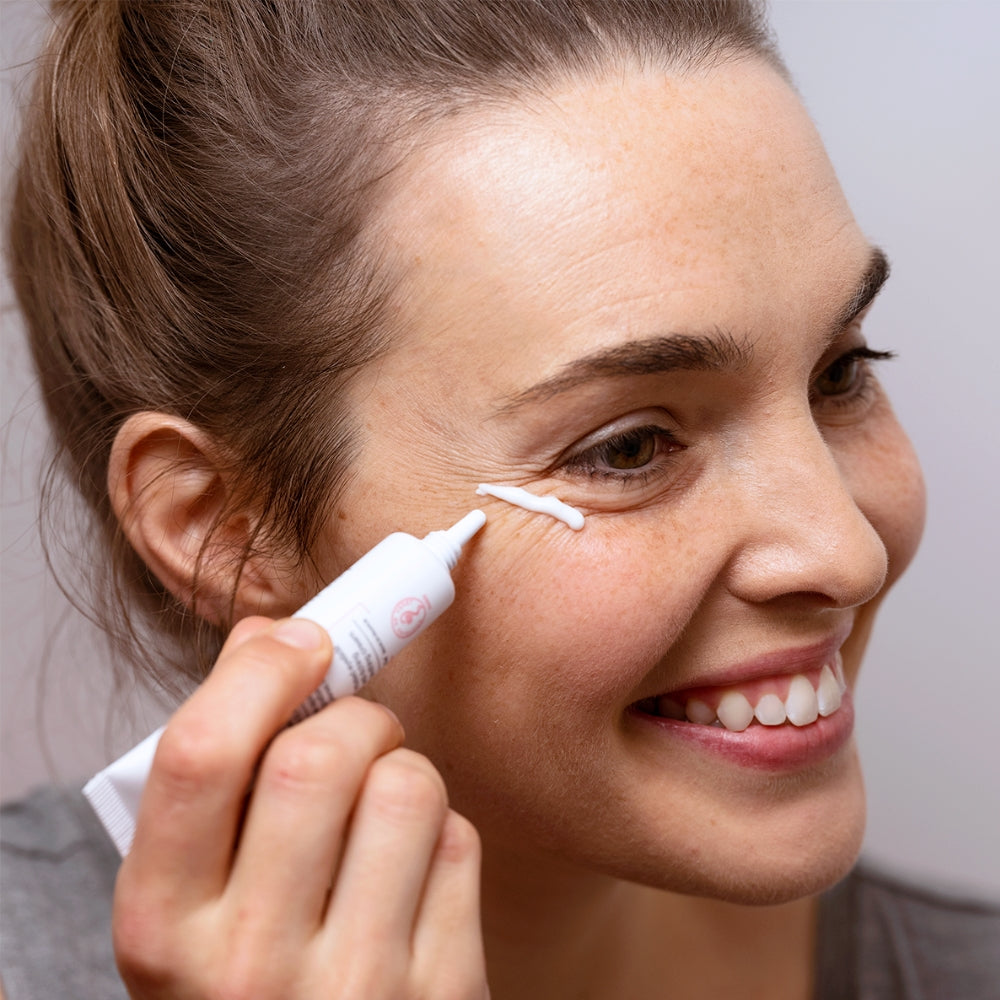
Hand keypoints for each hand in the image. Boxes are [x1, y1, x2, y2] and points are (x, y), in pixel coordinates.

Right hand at [112, 617, 488, 998]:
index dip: (260, 673)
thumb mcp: (195, 896)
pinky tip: (413, 867)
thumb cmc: (251, 969)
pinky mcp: (441, 993)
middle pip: (318, 758)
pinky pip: (460, 842)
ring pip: (407, 787)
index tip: (302, 642)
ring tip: (384, 804)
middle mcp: (250, 967)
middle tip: (358, 728)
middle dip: (354, 715)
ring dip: (403, 768)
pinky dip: (443, 830)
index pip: (201, 756)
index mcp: (164, 927)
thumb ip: (218, 772)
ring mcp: (354, 986)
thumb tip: (267, 636)